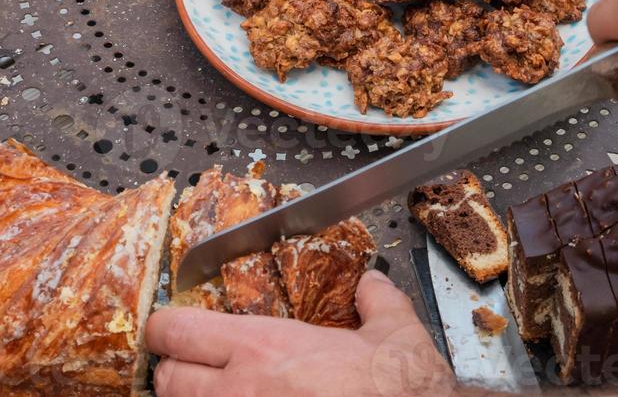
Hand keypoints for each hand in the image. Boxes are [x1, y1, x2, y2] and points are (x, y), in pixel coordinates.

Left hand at [147, 269, 454, 396]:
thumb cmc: (398, 387)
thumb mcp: (393, 332)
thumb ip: (376, 301)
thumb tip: (372, 285)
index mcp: (264, 348)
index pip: (178, 331)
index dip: (167, 328)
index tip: (171, 329)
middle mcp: (240, 391)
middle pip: (166, 382)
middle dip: (173, 374)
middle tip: (189, 369)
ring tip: (218, 393)